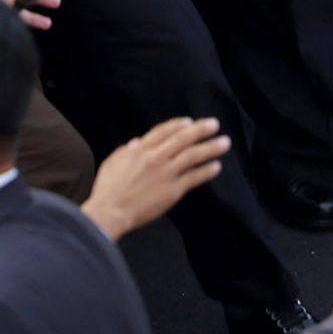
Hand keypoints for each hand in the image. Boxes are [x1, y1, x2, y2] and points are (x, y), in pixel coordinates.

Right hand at [82, 118, 227, 240]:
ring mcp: (166, 173)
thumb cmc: (107, 189)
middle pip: (183, 138)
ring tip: (225, 143)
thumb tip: (137, 142)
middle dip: (201, 130)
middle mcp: (156, 157)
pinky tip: (217, 167)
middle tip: (215, 124)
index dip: (178, 124)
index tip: (190, 121)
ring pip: (193, 155)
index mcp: (140, 150)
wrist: (110, 212)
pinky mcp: (172, 190)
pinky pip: (193, 177)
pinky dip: (206, 171)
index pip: (164, 131)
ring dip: (211, 148)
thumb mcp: (112, 162)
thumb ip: (126, 151)